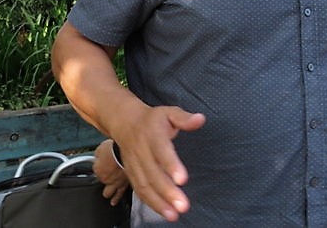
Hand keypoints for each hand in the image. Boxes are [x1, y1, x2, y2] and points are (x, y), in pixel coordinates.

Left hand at [93, 139, 129, 205]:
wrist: (125, 154)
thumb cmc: (114, 149)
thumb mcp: (100, 148)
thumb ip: (98, 155)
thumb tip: (98, 155)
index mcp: (97, 170)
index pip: (95, 169)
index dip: (98, 164)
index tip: (101, 161)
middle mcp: (104, 178)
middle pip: (101, 181)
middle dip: (101, 179)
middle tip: (103, 176)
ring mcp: (115, 183)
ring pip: (108, 192)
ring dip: (107, 193)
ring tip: (106, 195)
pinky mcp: (124, 184)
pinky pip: (119, 193)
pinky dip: (116, 197)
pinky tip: (114, 201)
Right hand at [112, 104, 205, 222]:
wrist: (125, 122)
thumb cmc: (153, 119)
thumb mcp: (169, 112)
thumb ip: (184, 118)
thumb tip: (200, 119)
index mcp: (153, 135)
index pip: (162, 151)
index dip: (171, 165)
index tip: (182, 180)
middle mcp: (142, 152)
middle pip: (153, 174)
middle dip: (167, 192)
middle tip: (183, 205)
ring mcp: (135, 164)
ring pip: (145, 185)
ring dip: (159, 202)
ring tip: (174, 215)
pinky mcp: (131, 173)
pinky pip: (139, 190)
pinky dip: (150, 203)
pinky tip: (164, 212)